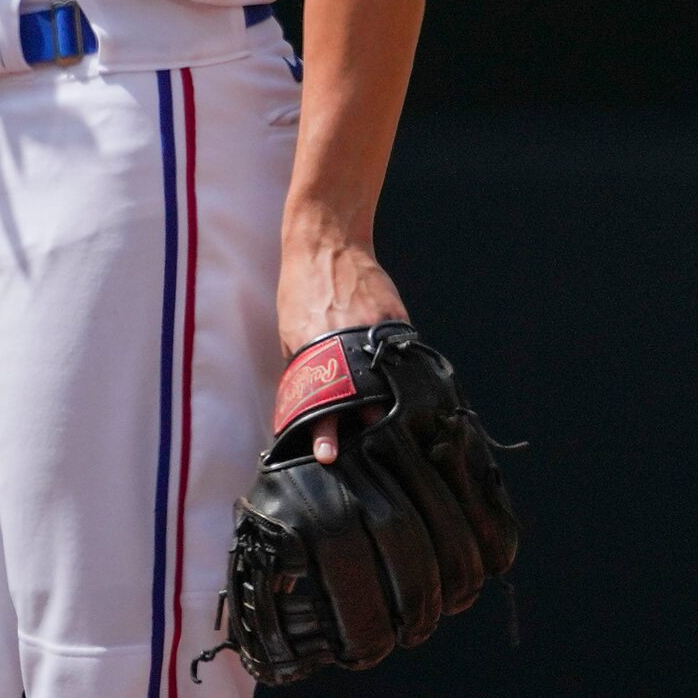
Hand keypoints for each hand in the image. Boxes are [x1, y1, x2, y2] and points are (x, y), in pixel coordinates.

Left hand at [278, 232, 407, 464]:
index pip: (324, 404)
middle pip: (366, 402)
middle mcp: (350, 345)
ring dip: (391, 409)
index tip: (329, 456)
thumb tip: (300, 408)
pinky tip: (406, 394)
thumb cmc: (302, 289)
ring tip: (396, 433)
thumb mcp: (290, 334)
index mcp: (317, 350)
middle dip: (369, 430)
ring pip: (392, 385)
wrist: (328, 241)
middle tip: (371, 453)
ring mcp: (378, 334)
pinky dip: (404, 378)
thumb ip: (301, 370)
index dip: (327, 432)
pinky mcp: (397, 322)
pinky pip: (404, 360)